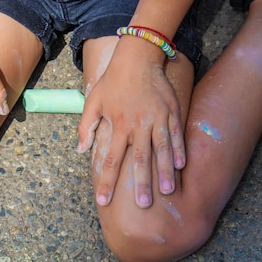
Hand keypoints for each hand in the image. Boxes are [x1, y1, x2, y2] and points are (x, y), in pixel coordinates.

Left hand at [77, 39, 185, 207]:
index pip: (110, 159)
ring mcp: (157, 118)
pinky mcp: (171, 111)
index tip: (103, 201)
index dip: (107, 181)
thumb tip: (80, 151)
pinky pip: (176, 134)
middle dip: (140, 183)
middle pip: (139, 159)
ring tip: (168, 191)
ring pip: (161, 149)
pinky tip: (181, 166)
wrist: (137, 57)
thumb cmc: (113, 81)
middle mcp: (138, 124)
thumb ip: (86, 127)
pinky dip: (179, 150)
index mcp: (118, 125)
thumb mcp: (93, 101)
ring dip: (164, 171)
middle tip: (143, 205)